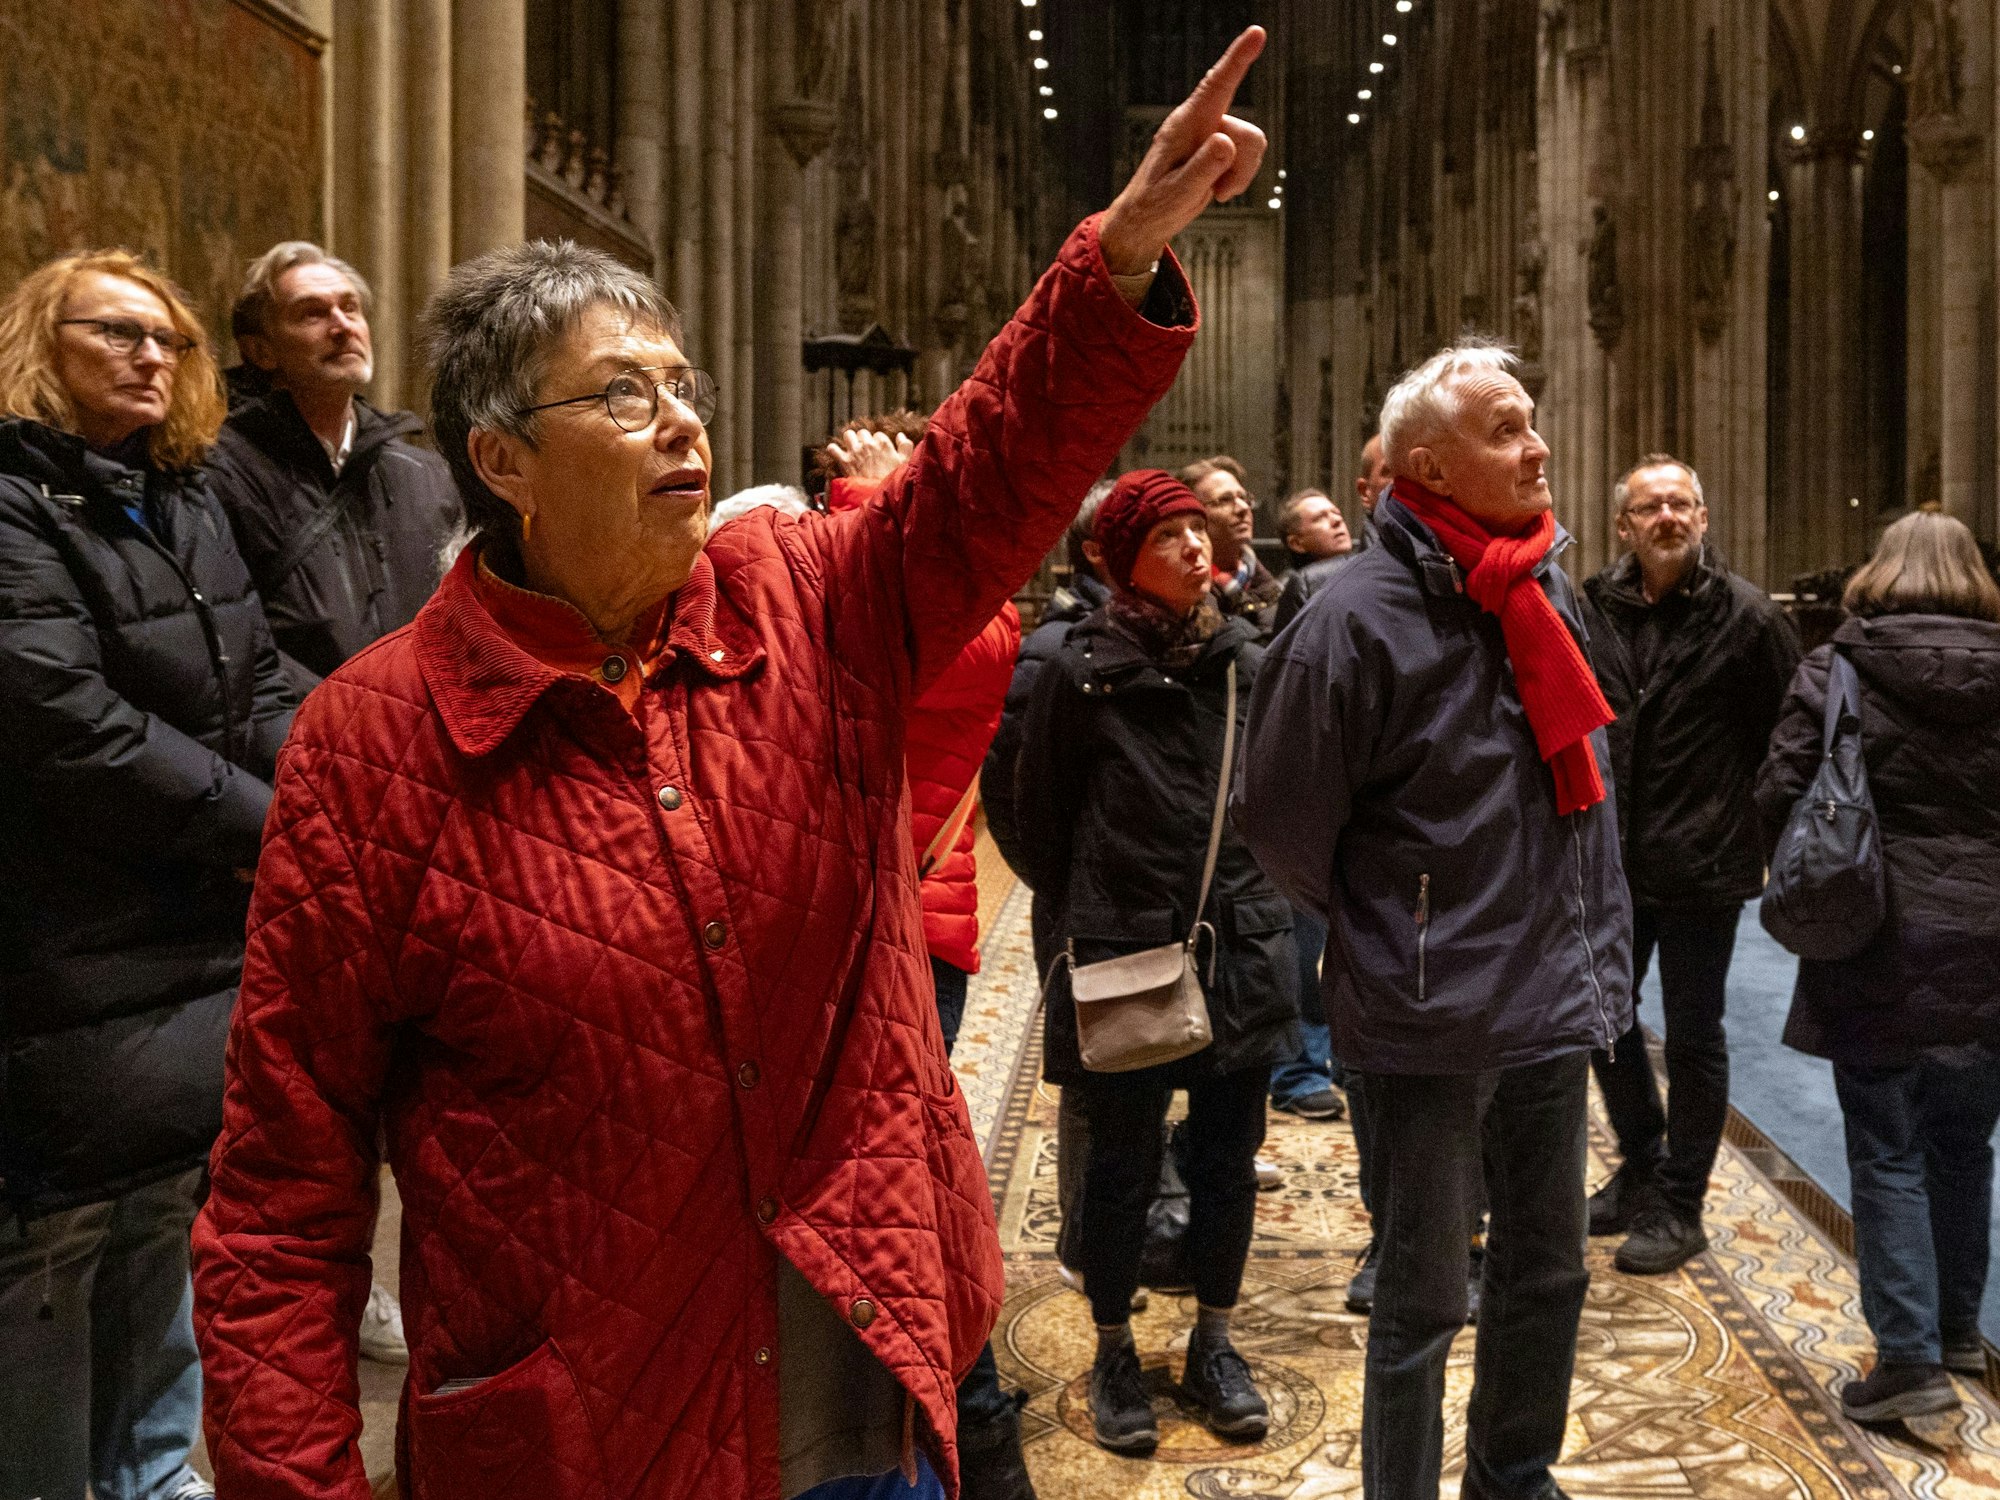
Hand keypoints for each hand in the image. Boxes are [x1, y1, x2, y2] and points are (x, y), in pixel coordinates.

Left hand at [821, 428, 914, 481]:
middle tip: (865, 451)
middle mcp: (868, 444)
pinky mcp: (844, 461)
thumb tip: (900, 435)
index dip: (878, 443)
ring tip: (852, 449)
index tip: (878, 452)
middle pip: (862, 433)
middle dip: (863, 440)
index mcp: (883, 443)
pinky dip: (834, 450)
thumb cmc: (892, 479)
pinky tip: (838, 454)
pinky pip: (833, 448)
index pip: (878, 435)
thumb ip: (905, 446)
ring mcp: (855, 452)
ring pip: (848, 435)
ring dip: (849, 441)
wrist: (877, 495)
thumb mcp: (905, 462)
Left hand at [1098, 26, 1267, 275]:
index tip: (1256, 32)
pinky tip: (1216, 190)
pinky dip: (1239, 178)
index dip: (1237, 58)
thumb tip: (1226, 142)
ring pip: (1252, 146)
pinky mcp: (1219, 150)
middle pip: (1247, 134)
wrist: (1148, 219)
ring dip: (1241, 175)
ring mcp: (1212, 135)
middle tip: (1220, 193)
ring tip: (1214, 192)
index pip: (1216, 86)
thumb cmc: (1155, 205)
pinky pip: (1248, 158)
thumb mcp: (1178, 192)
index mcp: (1186, 125)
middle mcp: (1202, 124)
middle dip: (1243, 167)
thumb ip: (1202, 168)